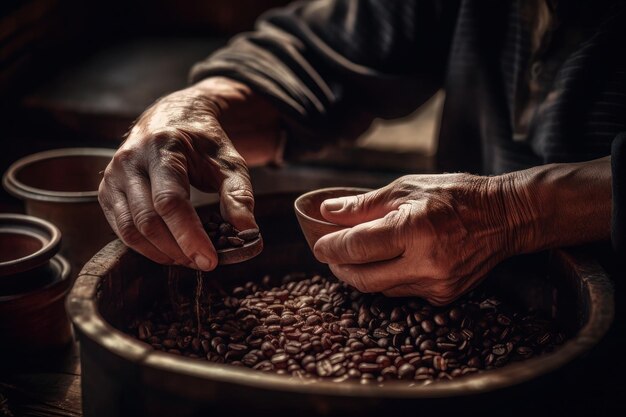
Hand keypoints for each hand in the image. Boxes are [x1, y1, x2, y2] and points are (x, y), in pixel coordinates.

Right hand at [98, 77, 279, 269]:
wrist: (172, 117)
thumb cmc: (203, 142)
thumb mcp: (229, 161)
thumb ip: (239, 195)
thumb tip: (248, 233)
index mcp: (162, 147)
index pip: (170, 201)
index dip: (189, 235)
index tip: (209, 260)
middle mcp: (130, 160)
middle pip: (147, 220)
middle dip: (176, 249)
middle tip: (202, 263)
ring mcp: (113, 176)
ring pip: (130, 230)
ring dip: (160, 253)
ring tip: (187, 259)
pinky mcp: (107, 191)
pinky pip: (121, 229)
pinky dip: (145, 247)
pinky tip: (169, 251)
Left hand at [313, 173, 538, 304]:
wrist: (505, 218)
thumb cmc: (455, 196)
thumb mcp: (407, 188)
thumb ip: (364, 205)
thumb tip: (327, 212)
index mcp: (414, 230)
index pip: (357, 248)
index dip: (330, 247)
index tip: (318, 243)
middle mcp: (425, 264)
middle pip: (362, 278)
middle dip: (339, 267)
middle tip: (330, 253)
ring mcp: (436, 285)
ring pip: (380, 289)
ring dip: (361, 274)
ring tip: (356, 255)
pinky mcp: (444, 297)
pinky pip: (402, 293)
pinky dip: (387, 279)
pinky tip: (387, 262)